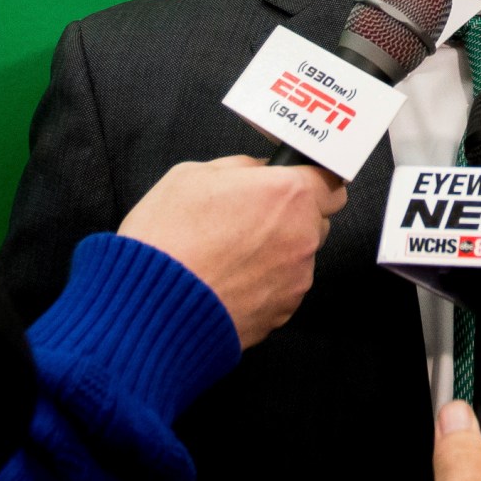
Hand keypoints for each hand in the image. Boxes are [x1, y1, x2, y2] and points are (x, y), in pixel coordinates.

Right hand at [118, 155, 345, 348]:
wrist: (149, 306)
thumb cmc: (168, 238)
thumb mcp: (193, 175)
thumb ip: (241, 168)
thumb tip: (259, 172)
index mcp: (288, 194)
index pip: (330, 182)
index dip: (311, 181)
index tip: (295, 183)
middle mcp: (302, 236)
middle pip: (317, 220)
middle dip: (293, 216)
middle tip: (251, 217)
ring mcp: (295, 279)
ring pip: (299, 256)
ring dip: (277, 252)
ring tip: (229, 255)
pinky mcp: (281, 313)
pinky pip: (283, 289)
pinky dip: (264, 284)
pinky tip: (228, 280)